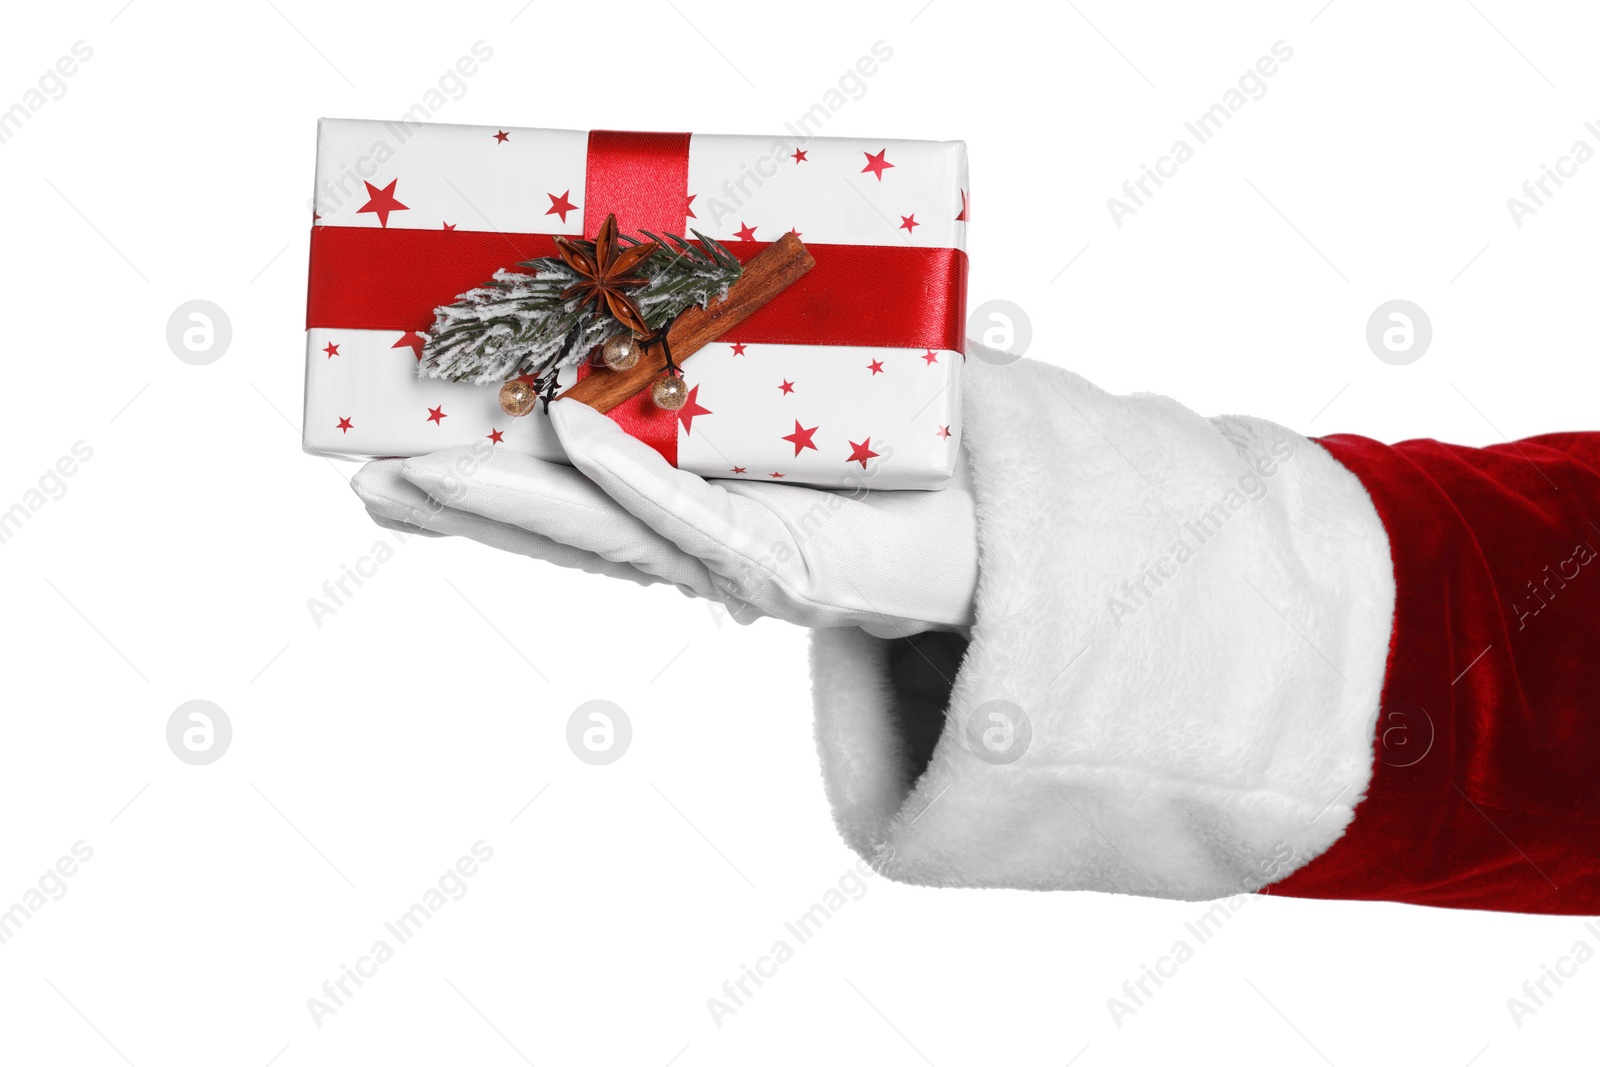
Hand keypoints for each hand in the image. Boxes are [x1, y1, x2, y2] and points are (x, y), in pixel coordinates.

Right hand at [352, 398, 977, 637]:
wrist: (986, 535)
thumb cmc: (881, 463)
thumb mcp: (782, 402)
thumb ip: (709, 364)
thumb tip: (651, 273)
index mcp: (676, 513)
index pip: (558, 507)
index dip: (474, 496)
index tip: (386, 471)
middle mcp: (691, 549)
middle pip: (558, 528)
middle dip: (460, 507)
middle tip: (363, 479)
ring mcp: (735, 564)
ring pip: (605, 531)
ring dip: (512, 501)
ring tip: (421, 472)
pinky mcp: (793, 568)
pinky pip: (703, 518)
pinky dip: (634, 478)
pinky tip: (571, 437)